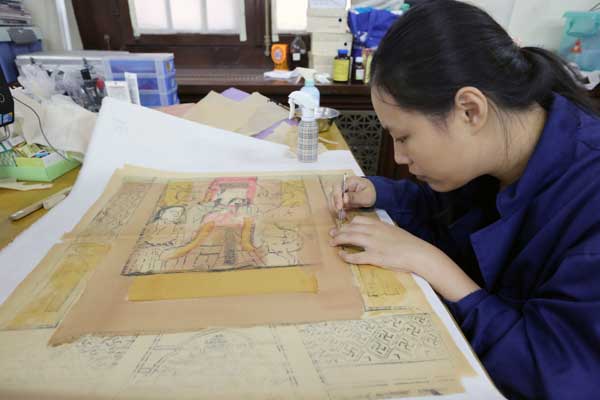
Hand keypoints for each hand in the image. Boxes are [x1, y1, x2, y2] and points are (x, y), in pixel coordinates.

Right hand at [328, 176, 375, 214]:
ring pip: (332, 200)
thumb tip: (344, 199)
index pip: (337, 187)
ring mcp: (340, 193)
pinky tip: (342, 216)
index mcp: (349, 182)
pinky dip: (337, 211)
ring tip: (341, 216)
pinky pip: (336, 205)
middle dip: (334, 204)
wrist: (373, 194)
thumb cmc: (371, 193)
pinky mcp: (341, 200)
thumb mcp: (366, 196)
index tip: (339, 207)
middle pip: (332, 194)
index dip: (337, 197)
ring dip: (334, 209)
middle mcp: (342, 186)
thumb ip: (355, 197)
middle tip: (339, 213)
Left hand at [329, 216, 479, 301]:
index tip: (342, 227)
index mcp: (378, 224)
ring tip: (332, 243)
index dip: (347, 224)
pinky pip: (356, 256)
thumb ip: (381, 230)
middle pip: (350, 229)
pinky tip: (341, 256)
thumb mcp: (393, 230)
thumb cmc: (408, 243)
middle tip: (331, 234)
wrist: (418, 253)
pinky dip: (346, 256)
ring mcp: (372, 244)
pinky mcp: (374, 257)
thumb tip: (373, 232)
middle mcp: (373, 232)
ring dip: (338, 240)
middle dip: (339, 231)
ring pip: (350, 239)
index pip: (358, 220)